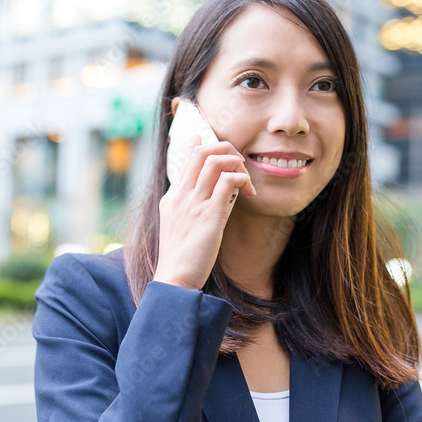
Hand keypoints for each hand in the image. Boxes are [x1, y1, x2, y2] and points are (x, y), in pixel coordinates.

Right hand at [153, 134, 255, 290]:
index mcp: (172, 196)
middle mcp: (181, 194)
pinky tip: (248, 192)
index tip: (215, 143)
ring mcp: (194, 202)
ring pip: (216, 160)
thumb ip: (193, 206)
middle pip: (202, 151)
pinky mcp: (209, 214)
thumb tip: (214, 193)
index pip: (188, 157)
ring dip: (237, 163)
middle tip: (239, 166)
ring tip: (246, 181)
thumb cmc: (182, 257)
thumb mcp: (181, 226)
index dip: (204, 144)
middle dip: (226, 149)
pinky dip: (241, 179)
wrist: (175, 279)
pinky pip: (228, 181)